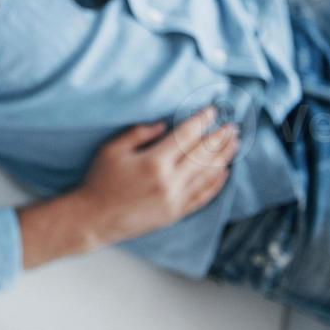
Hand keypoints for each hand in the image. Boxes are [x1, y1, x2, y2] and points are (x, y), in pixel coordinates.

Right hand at [74, 107, 238, 246]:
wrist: (94, 218)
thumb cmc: (100, 181)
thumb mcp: (111, 149)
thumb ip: (138, 133)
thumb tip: (164, 125)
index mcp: (154, 162)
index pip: (185, 136)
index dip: (200, 121)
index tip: (212, 111)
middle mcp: (169, 181)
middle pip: (202, 155)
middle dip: (218, 138)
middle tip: (232, 126)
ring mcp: (175, 200)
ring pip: (207, 175)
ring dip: (223, 158)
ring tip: (234, 144)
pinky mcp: (176, 213)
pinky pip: (203, 196)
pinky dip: (216, 184)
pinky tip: (224, 173)